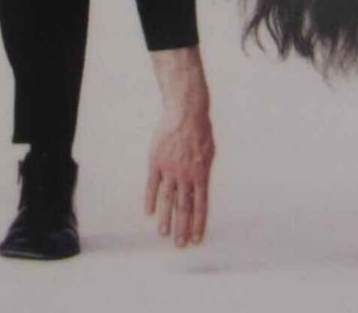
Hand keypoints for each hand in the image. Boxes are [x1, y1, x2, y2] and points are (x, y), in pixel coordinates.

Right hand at [144, 93, 214, 246]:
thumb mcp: (208, 155)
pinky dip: (149, 199)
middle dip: (182, 227)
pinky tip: (148, 212)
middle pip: (183, 207)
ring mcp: (169, 169)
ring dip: (165, 218)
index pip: (200, 206)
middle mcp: (185, 175)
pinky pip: (152, 184)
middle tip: (179, 244)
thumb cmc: (200, 131)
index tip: (195, 239)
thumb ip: (202, 174)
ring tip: (163, 234)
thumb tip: (199, 192)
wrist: (185, 112)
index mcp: (201, 175)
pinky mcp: (156, 161)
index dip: (198, 223)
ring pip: (167, 199)